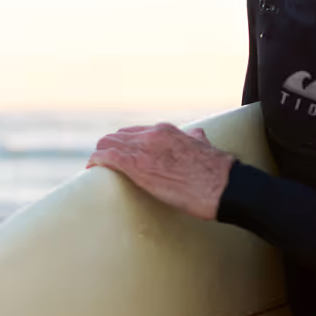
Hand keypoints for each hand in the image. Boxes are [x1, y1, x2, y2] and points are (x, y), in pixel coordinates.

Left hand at [86, 124, 233, 220]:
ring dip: (99, 156)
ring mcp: (143, 150)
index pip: (133, 132)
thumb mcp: (205, 146)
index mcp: (166, 131)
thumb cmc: (218, 172)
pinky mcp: (138, 167)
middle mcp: (151, 136)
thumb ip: (195, 138)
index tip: (119, 155)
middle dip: (107, 150)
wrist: (225, 185)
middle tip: (102, 164)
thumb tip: (196, 134)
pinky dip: (96, 162)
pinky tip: (90, 169)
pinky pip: (107, 158)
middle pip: (116, 137)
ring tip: (94, 168)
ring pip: (108, 145)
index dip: (122, 144)